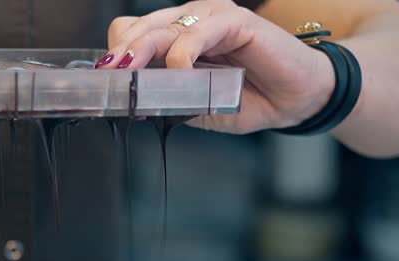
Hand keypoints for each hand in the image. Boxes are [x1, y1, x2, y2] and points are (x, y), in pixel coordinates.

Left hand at [103, 0, 334, 133]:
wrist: (294, 100)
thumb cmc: (247, 99)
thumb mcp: (196, 106)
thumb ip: (167, 100)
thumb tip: (133, 103)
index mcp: (175, 36)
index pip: (129, 33)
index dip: (115, 55)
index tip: (104, 82)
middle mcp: (190, 20)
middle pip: (137, 28)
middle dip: (119, 56)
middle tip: (110, 80)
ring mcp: (212, 17)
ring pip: (161, 29)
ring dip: (142, 54)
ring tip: (134, 79)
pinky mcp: (235, 20)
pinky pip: (196, 33)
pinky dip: (182, 56)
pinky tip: (181, 74)